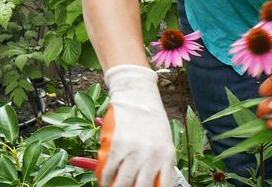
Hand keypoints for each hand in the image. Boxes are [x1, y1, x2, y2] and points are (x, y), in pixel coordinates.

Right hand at [97, 65, 175, 186]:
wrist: (137, 94)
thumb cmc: (151, 119)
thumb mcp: (163, 141)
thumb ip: (159, 163)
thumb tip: (153, 183)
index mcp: (167, 155)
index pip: (163, 186)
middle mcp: (153, 154)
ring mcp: (134, 150)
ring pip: (122, 183)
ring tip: (113, 186)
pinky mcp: (117, 144)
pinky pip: (108, 170)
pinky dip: (105, 178)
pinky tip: (105, 180)